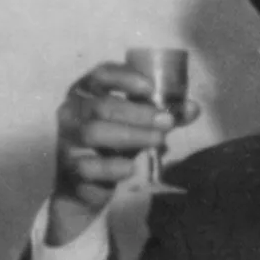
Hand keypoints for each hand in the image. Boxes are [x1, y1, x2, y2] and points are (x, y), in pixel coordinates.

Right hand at [48, 62, 198, 244]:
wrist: (87, 184)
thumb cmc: (115, 143)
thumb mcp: (138, 125)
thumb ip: (163, 114)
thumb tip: (193, 108)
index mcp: (87, 92)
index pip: (100, 75)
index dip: (124, 78)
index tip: (150, 88)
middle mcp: (71, 112)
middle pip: (101, 106)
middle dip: (138, 113)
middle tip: (167, 121)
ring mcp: (66, 140)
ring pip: (93, 132)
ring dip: (131, 136)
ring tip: (158, 141)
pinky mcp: (69, 169)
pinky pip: (90, 166)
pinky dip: (115, 166)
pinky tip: (131, 167)